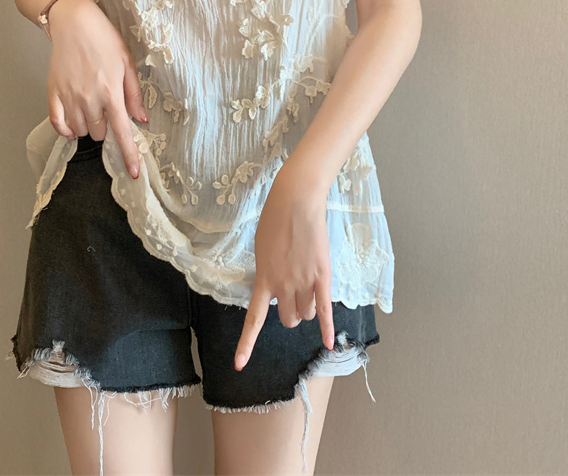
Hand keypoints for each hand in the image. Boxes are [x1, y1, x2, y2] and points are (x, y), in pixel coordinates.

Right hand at [46, 0, 147, 179]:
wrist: (73, 22)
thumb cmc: (104, 39)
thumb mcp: (127, 63)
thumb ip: (134, 94)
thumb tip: (141, 120)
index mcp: (111, 92)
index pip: (121, 132)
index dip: (129, 155)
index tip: (133, 174)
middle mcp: (89, 99)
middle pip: (99, 133)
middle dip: (106, 127)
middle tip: (106, 107)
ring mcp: (68, 97)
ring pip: (80, 131)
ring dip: (88, 126)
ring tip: (90, 107)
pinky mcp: (52, 93)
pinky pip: (58, 124)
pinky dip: (66, 129)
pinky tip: (72, 124)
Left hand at [234, 164, 334, 369]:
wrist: (295, 202)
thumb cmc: (274, 220)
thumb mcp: (261, 248)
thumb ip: (267, 272)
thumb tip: (275, 287)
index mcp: (263, 279)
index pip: (254, 319)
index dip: (246, 344)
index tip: (239, 365)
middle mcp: (283, 286)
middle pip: (289, 319)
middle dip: (291, 313)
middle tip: (292, 298)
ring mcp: (304, 282)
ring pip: (307, 314)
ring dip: (307, 309)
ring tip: (308, 288)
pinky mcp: (322, 276)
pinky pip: (325, 309)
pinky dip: (327, 329)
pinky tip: (328, 346)